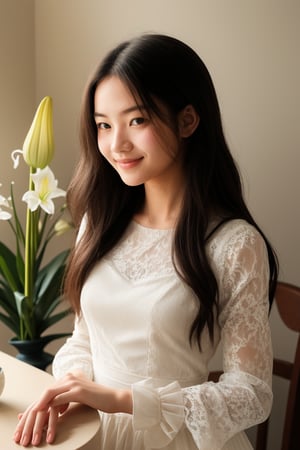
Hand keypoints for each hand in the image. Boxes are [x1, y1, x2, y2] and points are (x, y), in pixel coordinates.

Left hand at [13, 372, 132, 445]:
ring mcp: (74, 382)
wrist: (114, 398)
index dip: (36, 403)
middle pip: (46, 391)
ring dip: (38, 408)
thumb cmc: (98, 400)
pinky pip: (58, 399)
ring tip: (31, 421)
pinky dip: (48, 408)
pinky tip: (43, 416)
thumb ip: (66, 399)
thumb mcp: (79, 398)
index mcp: (70, 376)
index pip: (49, 389)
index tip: (26, 416)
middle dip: (34, 406)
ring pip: (49, 393)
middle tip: (25, 421)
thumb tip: (53, 408)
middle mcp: (70, 376)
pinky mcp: (78, 390)